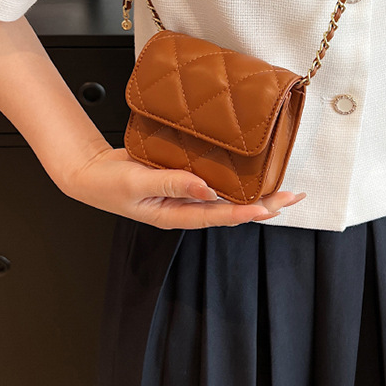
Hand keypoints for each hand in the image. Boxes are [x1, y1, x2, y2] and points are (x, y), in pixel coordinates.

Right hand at [61, 145, 306, 229]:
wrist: (92, 174)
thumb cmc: (110, 184)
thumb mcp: (138, 184)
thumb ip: (171, 184)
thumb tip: (206, 188)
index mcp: (176, 215)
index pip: (218, 216)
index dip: (246, 212)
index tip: (270, 207)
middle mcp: (186, 206)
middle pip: (231, 208)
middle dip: (263, 203)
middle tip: (293, 195)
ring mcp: (186, 193)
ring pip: (226, 194)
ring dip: (254, 190)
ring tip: (282, 186)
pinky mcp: (182, 177)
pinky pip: (213, 179)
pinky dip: (233, 175)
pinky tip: (248, 169)